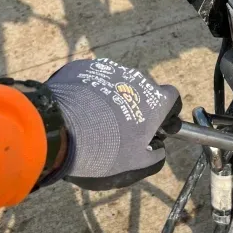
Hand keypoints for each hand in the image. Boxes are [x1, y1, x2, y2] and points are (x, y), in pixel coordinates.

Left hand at [45, 59, 180, 189]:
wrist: (60, 129)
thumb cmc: (105, 150)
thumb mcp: (136, 165)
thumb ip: (155, 157)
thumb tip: (158, 149)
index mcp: (156, 100)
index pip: (172, 99)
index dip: (166, 113)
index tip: (156, 127)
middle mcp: (138, 78)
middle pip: (143, 91)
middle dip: (136, 107)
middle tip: (121, 130)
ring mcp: (110, 69)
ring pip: (117, 84)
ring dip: (112, 99)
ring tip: (94, 122)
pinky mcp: (84, 67)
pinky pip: (93, 81)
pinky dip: (90, 93)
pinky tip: (77, 111)